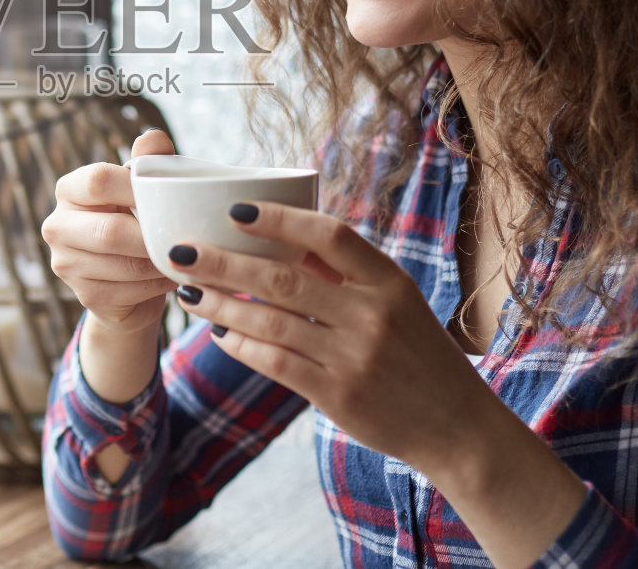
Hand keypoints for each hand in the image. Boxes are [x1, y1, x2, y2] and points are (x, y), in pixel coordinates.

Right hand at [41, 128, 177, 335]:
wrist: (130, 282)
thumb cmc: (137, 223)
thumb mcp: (144, 190)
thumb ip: (149, 161)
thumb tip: (154, 138)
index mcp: (69, 190)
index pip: (98, 181)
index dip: (136, 188)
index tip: (165, 197)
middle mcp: (57, 226)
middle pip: (110, 231)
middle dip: (152, 236)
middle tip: (181, 235)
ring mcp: (66, 265)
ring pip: (125, 265)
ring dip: (161, 262)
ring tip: (182, 255)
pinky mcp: (85, 296)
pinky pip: (131, 290)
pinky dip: (158, 284)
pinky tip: (170, 275)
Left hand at [167, 199, 490, 471]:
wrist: (457, 427)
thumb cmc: (419, 355)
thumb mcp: (398, 303)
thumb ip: (346, 275)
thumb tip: (286, 238)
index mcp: (389, 280)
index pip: (329, 235)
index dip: (280, 220)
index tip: (236, 210)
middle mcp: (372, 314)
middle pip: (284, 277)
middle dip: (224, 262)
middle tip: (180, 250)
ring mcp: (355, 356)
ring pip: (271, 321)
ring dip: (222, 305)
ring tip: (188, 292)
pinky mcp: (339, 395)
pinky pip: (277, 364)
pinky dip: (243, 347)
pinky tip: (220, 333)